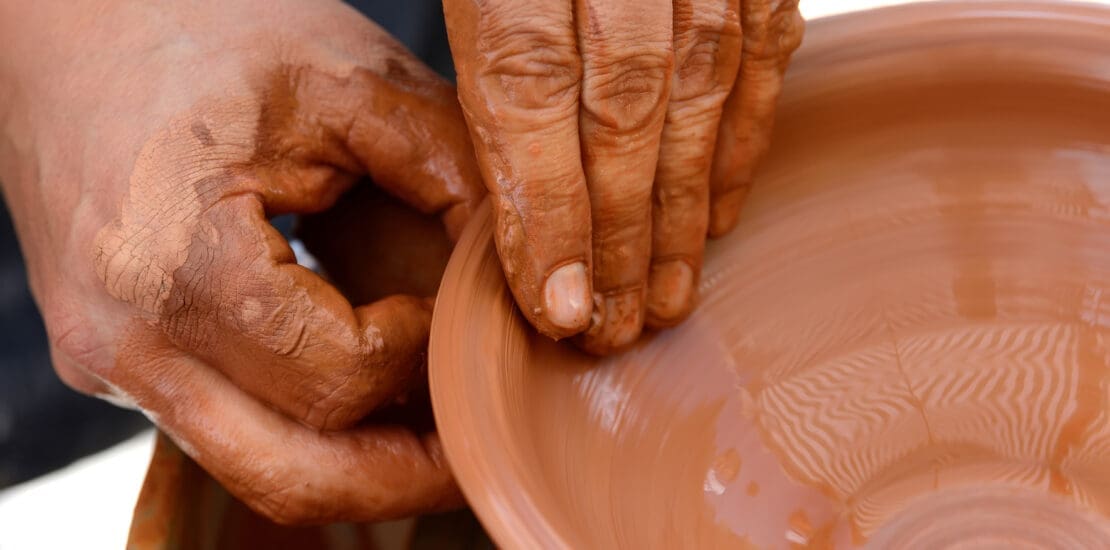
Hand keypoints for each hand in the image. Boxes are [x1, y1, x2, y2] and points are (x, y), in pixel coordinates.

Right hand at [0, 0, 481, 523]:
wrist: (71, 30)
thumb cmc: (203, 32)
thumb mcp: (346, 79)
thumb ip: (452, 170)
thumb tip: (527, 268)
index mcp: (175, 260)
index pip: (335, 380)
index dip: (419, 357)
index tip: (450, 310)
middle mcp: (123, 339)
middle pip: (292, 476)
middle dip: (406, 476)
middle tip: (480, 445)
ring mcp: (108, 363)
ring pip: (258, 471)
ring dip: (360, 468)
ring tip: (434, 427)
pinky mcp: (115, 363)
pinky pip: (228, 430)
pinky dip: (308, 429)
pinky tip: (364, 384)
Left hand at [444, 0, 803, 352]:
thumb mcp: (477, 4)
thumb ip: (499, 97)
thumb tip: (533, 243)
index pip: (532, 101)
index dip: (551, 217)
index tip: (560, 308)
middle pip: (626, 116)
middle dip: (621, 239)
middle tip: (616, 326)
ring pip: (701, 99)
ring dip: (684, 214)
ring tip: (668, 299)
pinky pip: (764, 58)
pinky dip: (743, 149)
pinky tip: (722, 216)